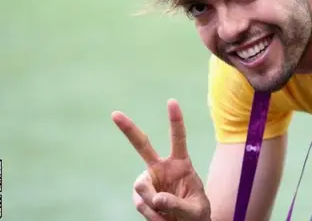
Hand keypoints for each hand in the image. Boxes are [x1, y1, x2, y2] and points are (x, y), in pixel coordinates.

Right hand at [112, 99, 210, 220]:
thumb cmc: (196, 215)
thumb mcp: (194, 210)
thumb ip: (177, 204)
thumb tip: (156, 198)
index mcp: (182, 164)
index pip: (178, 139)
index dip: (175, 121)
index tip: (172, 101)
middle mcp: (162, 168)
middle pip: (143, 145)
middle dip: (128, 129)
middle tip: (115, 114)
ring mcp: (149, 180)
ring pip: (142, 186)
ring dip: (153, 203)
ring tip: (168, 214)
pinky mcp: (141, 195)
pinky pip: (140, 202)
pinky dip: (150, 213)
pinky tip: (161, 217)